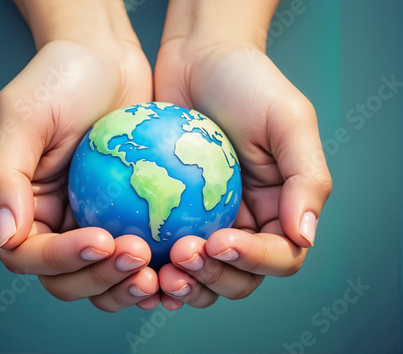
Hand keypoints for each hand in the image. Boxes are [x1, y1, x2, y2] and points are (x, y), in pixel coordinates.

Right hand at [0, 36, 159, 311]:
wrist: (105, 58)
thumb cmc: (59, 80)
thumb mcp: (21, 116)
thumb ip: (4, 176)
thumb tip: (7, 237)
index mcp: (20, 208)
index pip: (30, 256)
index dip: (63, 259)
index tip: (102, 239)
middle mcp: (53, 223)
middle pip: (69, 279)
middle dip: (101, 279)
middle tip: (138, 257)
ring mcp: (91, 222)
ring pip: (105, 278)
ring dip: (128, 284)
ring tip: (161, 271)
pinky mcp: (126, 216)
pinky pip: (139, 253)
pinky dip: (156, 266)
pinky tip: (179, 259)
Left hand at [154, 38, 331, 309]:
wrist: (198, 58)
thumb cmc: (247, 82)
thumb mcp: (288, 121)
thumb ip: (306, 180)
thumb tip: (304, 237)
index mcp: (281, 208)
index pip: (279, 256)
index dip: (253, 261)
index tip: (218, 240)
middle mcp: (246, 222)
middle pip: (237, 277)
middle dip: (212, 278)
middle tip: (182, 256)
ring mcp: (206, 221)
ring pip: (200, 275)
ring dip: (182, 284)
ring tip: (158, 272)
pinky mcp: (171, 213)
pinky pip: (162, 252)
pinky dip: (153, 268)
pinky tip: (135, 264)